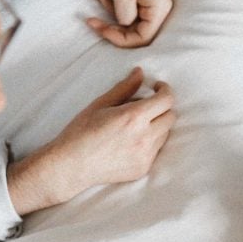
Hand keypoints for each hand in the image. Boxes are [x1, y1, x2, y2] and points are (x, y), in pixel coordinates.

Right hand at [7, 68, 175, 212]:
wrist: (72, 165)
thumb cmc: (81, 131)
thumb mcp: (100, 104)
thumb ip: (124, 88)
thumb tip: (140, 73)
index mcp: (134, 117)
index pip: (166, 100)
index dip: (165, 90)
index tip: (157, 87)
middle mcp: (144, 137)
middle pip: (170, 117)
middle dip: (162, 107)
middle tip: (147, 105)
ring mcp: (145, 155)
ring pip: (165, 134)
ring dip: (157, 125)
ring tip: (136, 125)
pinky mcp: (143, 168)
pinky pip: (156, 151)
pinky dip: (150, 142)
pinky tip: (131, 141)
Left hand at [80, 0, 171, 47]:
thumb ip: (123, 15)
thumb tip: (122, 26)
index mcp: (159, 9)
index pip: (143, 38)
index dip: (121, 39)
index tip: (102, 30)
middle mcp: (156, 8)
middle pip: (132, 30)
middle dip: (109, 24)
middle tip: (90, 20)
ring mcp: (147, 2)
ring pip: (123, 17)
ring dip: (105, 3)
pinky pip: (121, 4)